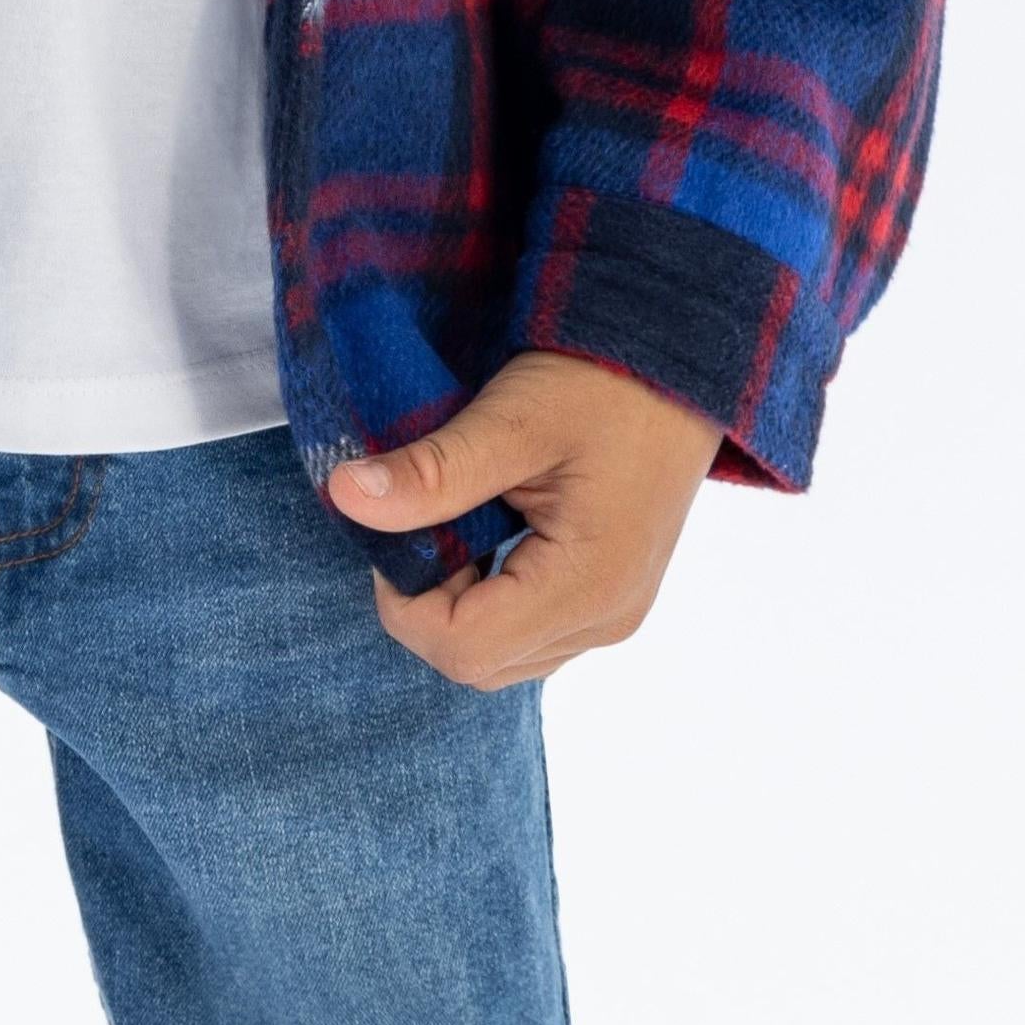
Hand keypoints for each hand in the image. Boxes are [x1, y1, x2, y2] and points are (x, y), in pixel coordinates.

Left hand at [325, 350, 723, 689]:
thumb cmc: (602, 381)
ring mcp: (612, 615)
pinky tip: (487, 529)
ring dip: (457, 600)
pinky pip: (530, 630)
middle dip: (427, 601)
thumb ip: (431, 473)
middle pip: (478, 662)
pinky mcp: (610, 596)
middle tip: (424, 514)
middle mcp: (606, 620)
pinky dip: (489, 594)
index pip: (461, 647)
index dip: (404, 597)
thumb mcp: (512, 420)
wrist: (681, 362)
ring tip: (458, 517)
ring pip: (501, 654)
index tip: (396, 521)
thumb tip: (343, 496)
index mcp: (588, 587)